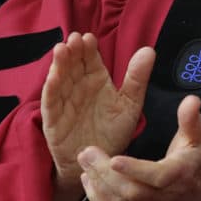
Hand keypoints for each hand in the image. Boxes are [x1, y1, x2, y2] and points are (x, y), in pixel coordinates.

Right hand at [41, 32, 154, 200]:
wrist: (101, 163)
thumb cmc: (115, 132)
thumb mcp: (130, 104)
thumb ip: (137, 78)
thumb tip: (149, 50)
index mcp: (97, 81)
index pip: (90, 60)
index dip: (89, 48)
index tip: (89, 37)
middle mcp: (79, 88)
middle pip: (73, 65)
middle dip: (73, 52)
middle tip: (74, 38)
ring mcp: (65, 103)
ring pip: (60, 79)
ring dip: (59, 65)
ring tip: (61, 49)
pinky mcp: (54, 120)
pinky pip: (51, 103)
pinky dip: (51, 89)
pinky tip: (53, 77)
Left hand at [79, 95, 200, 200]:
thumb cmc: (197, 162)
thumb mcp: (198, 138)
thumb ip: (191, 119)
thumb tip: (191, 100)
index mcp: (180, 174)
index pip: (157, 176)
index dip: (135, 170)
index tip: (114, 158)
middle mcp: (165, 197)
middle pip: (132, 192)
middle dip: (106, 174)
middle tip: (87, 153)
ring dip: (98, 185)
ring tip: (85, 163)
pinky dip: (98, 200)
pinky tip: (89, 181)